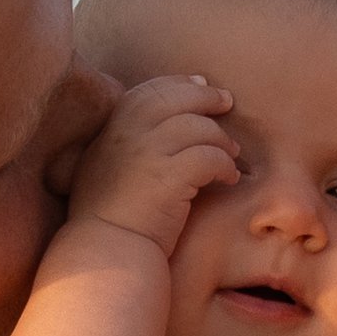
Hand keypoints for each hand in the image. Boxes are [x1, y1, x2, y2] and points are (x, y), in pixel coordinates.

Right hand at [65, 75, 240, 256]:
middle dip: (206, 98)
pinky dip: (225, 167)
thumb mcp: (104, 166)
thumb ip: (125, 140)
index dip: (180, 85)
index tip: (202, 86)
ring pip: (199, 128)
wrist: (106, 250)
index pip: (150, 91)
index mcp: (111, 128)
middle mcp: (128, 133)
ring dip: (221, 139)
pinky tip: (229, 179)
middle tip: (226, 103)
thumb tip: (163, 119)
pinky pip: (210, 158)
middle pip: (177, 98)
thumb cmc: (108, 217)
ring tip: (231, 155)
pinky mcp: (170, 176)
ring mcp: (148, 152)